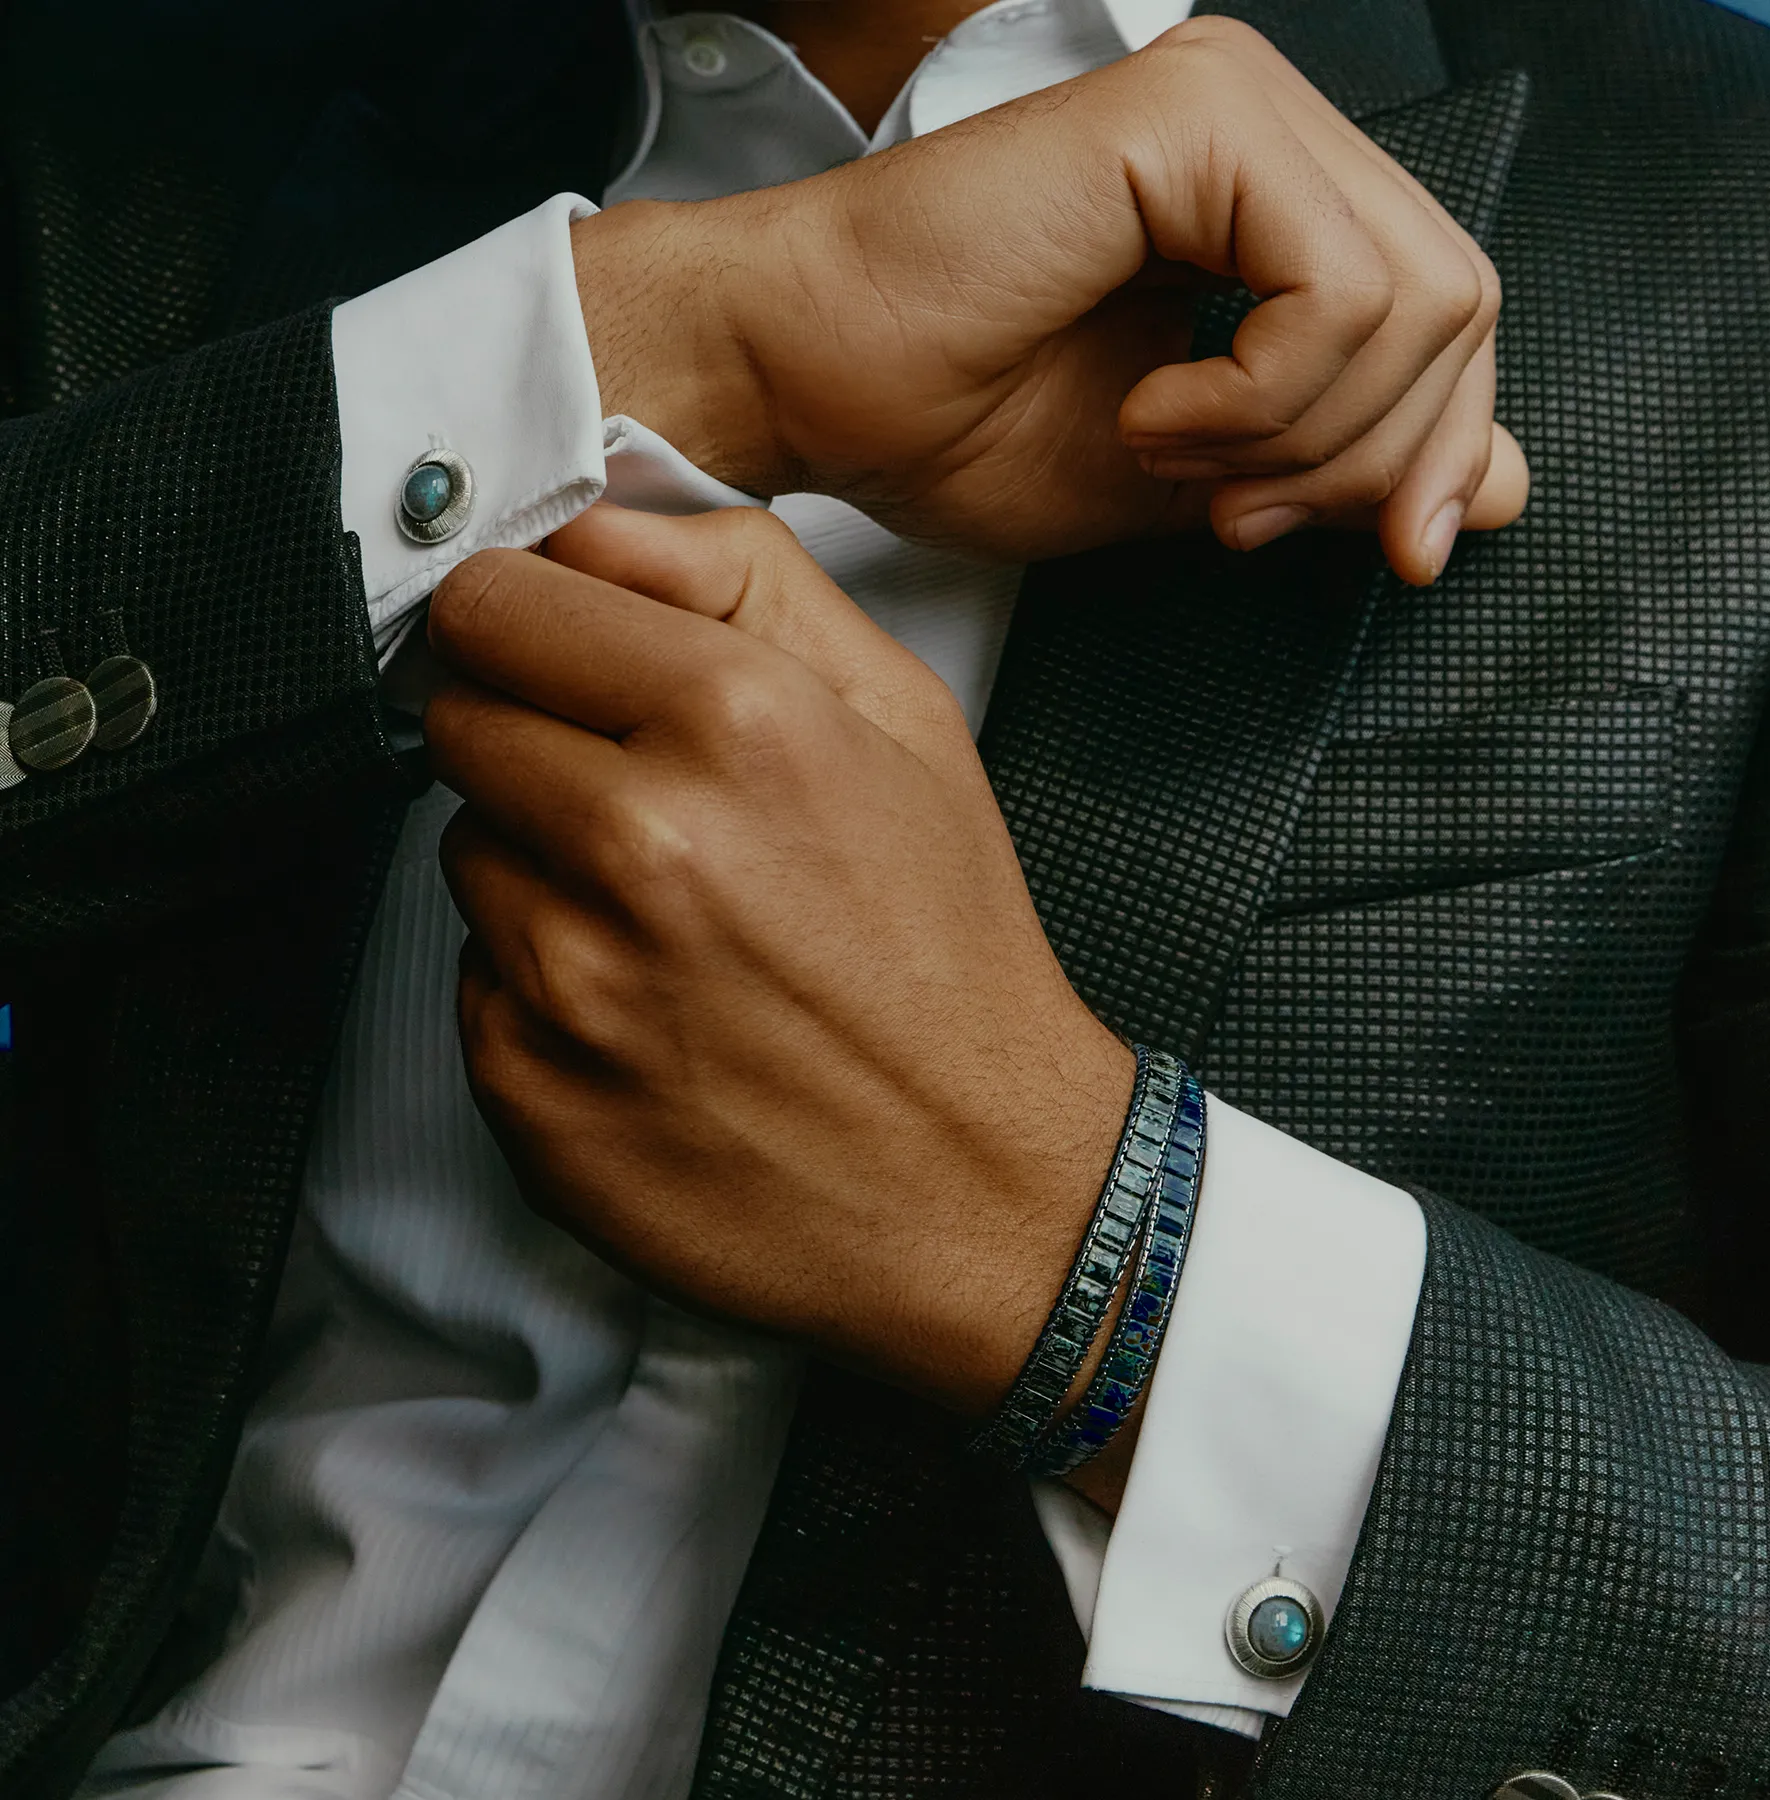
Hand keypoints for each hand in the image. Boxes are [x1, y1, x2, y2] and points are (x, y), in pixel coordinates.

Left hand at [426, 506, 1133, 1416]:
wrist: (978, 1186)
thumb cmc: (948, 950)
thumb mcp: (908, 719)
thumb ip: (749, 579)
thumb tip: (596, 526)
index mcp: (736, 724)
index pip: (501, 603)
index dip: (531, 624)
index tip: (559, 656)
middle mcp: (638, 844)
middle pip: (463, 720)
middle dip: (535, 741)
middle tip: (638, 802)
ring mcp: (570, 980)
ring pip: (464, 854)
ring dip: (540, 870)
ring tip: (663, 924)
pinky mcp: (528, 1091)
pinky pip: (473, 984)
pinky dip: (540, 988)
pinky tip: (647, 1014)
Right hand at [577, 16, 1527, 583]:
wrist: (803, 376)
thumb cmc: (944, 417)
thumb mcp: (1190, 479)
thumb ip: (1338, 469)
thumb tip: (1492, 484)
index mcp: (1265, 209)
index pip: (1448, 319)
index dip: (1437, 453)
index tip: (1388, 552)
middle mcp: (1266, 136)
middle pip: (1462, 309)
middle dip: (1370, 461)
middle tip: (1238, 513)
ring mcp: (1236, 109)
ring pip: (1423, 304)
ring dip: (1298, 437)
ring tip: (1166, 449)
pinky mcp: (1196, 116)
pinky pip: (1338, 292)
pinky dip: (1261, 397)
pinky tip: (1153, 408)